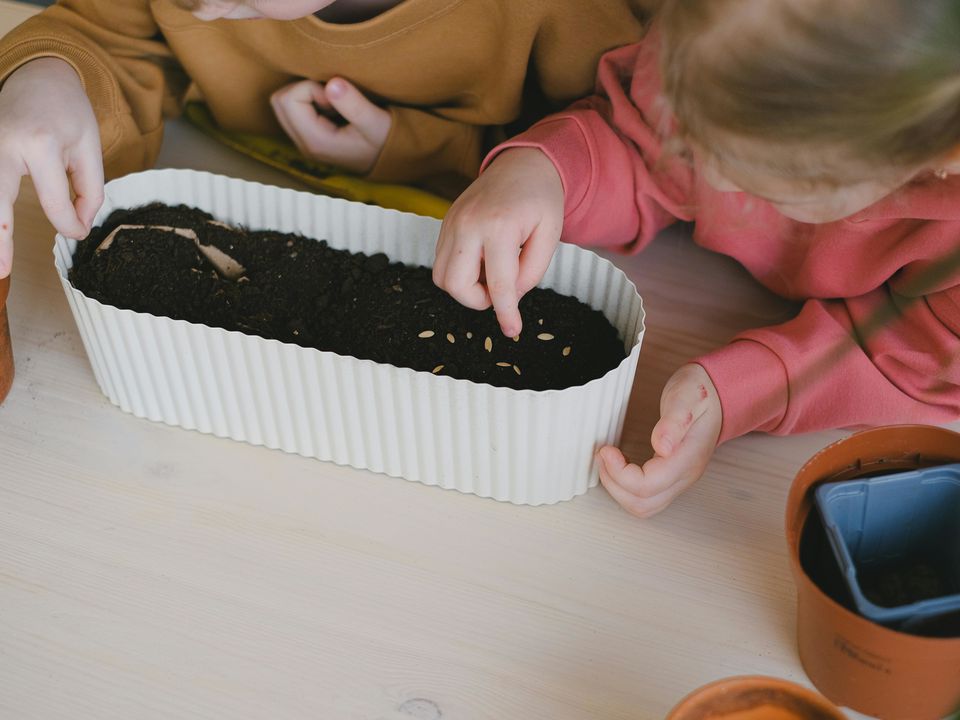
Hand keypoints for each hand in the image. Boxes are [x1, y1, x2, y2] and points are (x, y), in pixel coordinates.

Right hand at [0, 57, 103, 276]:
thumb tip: (78, 227)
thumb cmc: (68, 111)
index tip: (79, 232)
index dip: (69, 224)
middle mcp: (2, 145)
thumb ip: (90, 189)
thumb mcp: (90, 147)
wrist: (39, 74)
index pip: (53, 201)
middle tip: (0, 271)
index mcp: (39, 144)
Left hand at [270, 77, 390, 174]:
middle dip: (304, 89)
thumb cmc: (385, 140)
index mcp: (315, 141)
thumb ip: (354, 104)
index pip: (289, 99)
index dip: (312, 87)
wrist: (390, 160)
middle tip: (332, 99)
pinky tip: (331, 110)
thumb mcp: (376, 122)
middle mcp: (303, 144)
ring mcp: (303, 142)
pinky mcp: (307, 137)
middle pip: (278, 101)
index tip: (336, 97)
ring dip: (305, 95)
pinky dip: (308, 101)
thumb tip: (332, 83)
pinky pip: (291, 110)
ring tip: (333, 105)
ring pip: (282, 104)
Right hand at [433, 148, 563, 337]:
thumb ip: (532, 272)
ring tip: (491, 273)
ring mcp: (451, 222)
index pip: (498, 285)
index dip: (506, 314)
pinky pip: (441, 261)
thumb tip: (510, 298)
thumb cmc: (540, 199)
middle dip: (478, 300)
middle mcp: (468, 224)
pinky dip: (460, 271)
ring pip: (441, 277)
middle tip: (500, 289)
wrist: (523, 164)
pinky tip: (482, 260)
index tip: (512, 331)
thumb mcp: (550, 236)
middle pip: (456, 285)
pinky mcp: (444, 223)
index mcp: (499, 226)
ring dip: (465, 288)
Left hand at [599, 364, 721, 517]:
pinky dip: (626, 487)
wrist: (717, 396)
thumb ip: (674, 421)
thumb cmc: (700, 394)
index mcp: (687, 459)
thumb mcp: (686, 397)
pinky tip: (618, 465)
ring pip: (644, 506)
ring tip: (607, 462)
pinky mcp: (672, 477)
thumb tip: (661, 446)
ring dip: (618, 489)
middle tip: (603, 457)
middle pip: (643, 504)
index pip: (647, 485)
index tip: (607, 451)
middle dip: (614, 484)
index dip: (620, 473)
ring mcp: (679, 479)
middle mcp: (685, 475)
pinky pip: (647, 497)